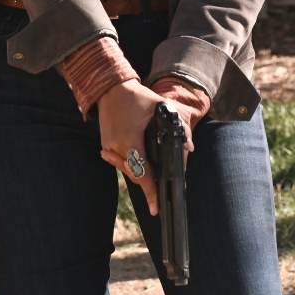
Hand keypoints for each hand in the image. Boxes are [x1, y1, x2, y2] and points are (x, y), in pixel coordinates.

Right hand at [98, 79, 193, 215]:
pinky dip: (128, 163)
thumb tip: (189, 145)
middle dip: (148, 184)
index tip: (156, 208)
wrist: (110, 86)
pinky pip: (119, 160)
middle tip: (158, 196)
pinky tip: (136, 164)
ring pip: (126, 169)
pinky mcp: (105, 143)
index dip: (151, 192)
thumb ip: (177, 126)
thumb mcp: (160, 106)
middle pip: (135, 174)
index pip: (142, 173)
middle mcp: (117, 147)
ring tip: (150, 182)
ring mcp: (109, 145)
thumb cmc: (137, 96)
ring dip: (138, 173)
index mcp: (130, 140)